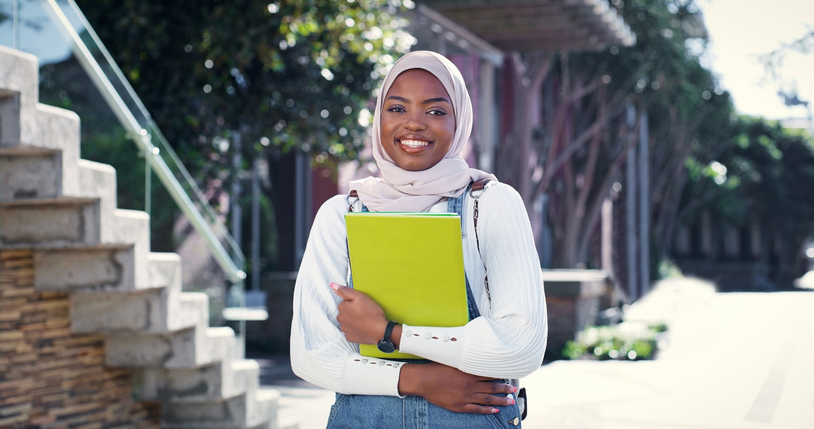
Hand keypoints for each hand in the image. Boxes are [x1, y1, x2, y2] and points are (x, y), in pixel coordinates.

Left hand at [330, 283, 387, 344]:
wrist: (379, 331)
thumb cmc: (371, 313)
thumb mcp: (359, 296)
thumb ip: (345, 290)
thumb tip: (333, 285)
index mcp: (342, 308)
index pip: (345, 301)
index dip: (355, 302)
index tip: (362, 304)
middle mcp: (340, 319)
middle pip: (346, 311)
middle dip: (353, 311)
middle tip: (364, 312)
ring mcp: (344, 329)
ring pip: (348, 321)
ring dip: (354, 320)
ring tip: (364, 320)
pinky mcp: (350, 337)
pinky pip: (351, 330)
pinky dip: (356, 329)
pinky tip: (363, 327)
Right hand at [399, 362, 516, 413]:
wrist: (424, 380)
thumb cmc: (437, 369)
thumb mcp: (453, 362)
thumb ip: (465, 362)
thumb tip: (475, 358)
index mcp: (469, 374)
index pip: (489, 375)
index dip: (499, 377)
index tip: (509, 377)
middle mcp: (470, 386)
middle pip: (491, 388)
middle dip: (504, 390)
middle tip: (514, 391)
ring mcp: (465, 397)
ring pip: (487, 399)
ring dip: (500, 401)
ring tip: (510, 402)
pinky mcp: (459, 405)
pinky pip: (476, 409)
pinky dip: (486, 410)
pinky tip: (494, 410)